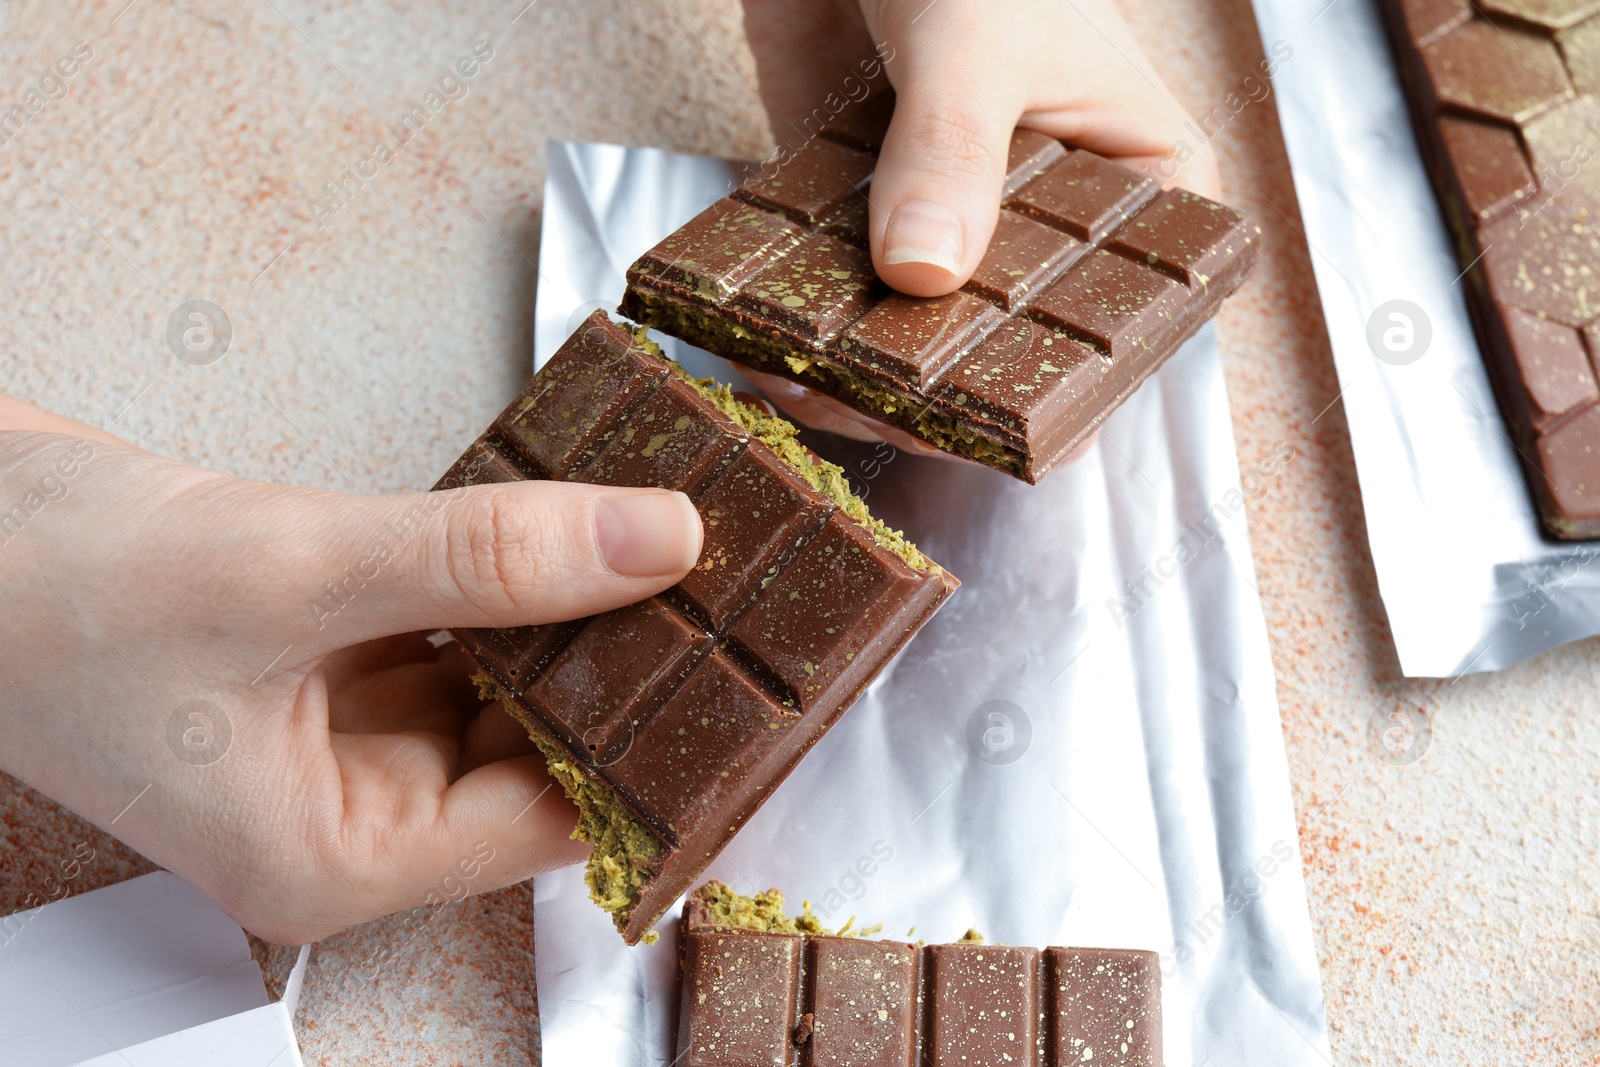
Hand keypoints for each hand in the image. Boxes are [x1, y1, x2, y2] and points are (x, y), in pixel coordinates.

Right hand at [0, 396, 700, 943]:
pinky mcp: (340, 663)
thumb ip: (484, 560)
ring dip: (569, 610)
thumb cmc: (51, 591)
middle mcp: (354, 813)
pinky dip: (507, 582)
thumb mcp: (290, 572)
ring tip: (664, 534)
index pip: (552, 818)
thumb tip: (655, 542)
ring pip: (505, 680)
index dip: (655, 741)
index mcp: (338, 856)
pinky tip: (564, 524)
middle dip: (622, 661)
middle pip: (538, 746)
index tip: (745, 656)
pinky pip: (458, 629)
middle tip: (724, 572)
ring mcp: (347, 737)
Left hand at [738, 0, 1220, 441]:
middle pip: (1008, 351)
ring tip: (787, 377)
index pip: (1124, 330)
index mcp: (1143, 191)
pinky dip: (796, 320)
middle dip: (929, 388)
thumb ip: (953, 149)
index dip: (1055, 390)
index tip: (975, 420)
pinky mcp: (870, 216)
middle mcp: (1057, 230)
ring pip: (915, 337)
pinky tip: (754, 341)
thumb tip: (922, 273)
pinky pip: (838, 291)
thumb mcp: (980, 37)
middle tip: (852, 397)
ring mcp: (958, 228)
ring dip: (849, 367)